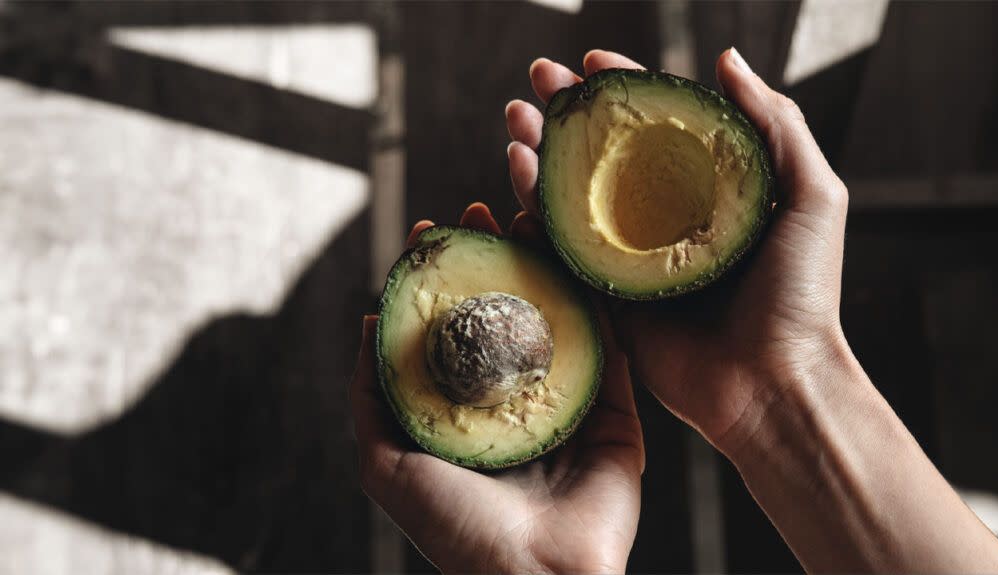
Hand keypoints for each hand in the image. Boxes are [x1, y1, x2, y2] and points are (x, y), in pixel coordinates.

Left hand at [350, 204, 644, 573]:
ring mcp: (568, 402)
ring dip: (544, 262)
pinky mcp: (613, 410)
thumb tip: (368, 322)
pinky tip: (575, 252)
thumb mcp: (384, 462)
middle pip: (507, 310)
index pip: (454, 327)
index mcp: (469, 412)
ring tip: (528, 213)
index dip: (442, 277)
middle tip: (483, 211)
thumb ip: (371, 396)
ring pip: (558, 314)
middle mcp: (517, 401)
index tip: (431, 233)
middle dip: (494, 256)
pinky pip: (606, 342)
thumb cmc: (453, 527)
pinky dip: (592, 294)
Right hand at [505, 48, 849, 456]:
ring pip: (573, 192)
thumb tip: (727, 60)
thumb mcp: (812, 197)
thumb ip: (776, 125)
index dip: (624, 88)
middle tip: (540, 78)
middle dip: (568, 112)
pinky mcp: (604, 294)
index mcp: (710, 189)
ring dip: (540, 149)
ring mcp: (630, 256)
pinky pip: (560, 245)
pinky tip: (517, 169)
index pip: (658, 124)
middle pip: (605, 151)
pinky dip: (533, 206)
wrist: (773, 382)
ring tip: (517, 116)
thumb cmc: (802, 294)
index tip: (593, 61)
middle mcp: (664, 217)